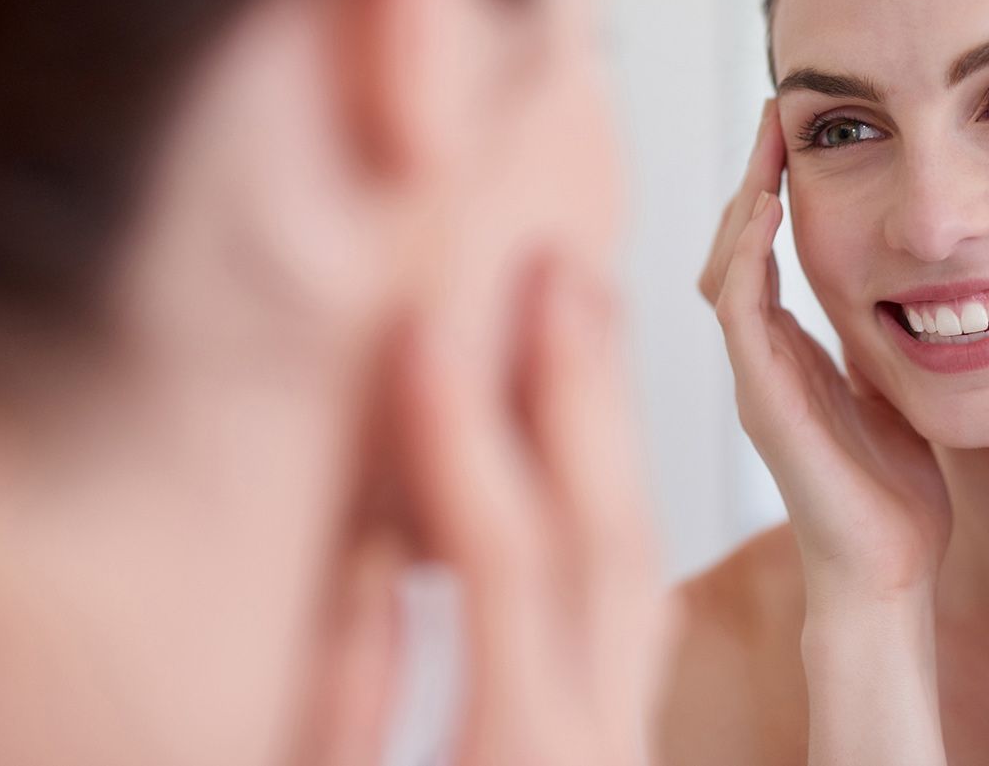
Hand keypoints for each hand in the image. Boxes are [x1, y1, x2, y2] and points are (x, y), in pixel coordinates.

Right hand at [391, 261, 663, 765]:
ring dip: (612, 428)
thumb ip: (352, 698)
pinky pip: (636, 599)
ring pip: (636, 559)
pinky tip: (592, 436)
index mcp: (522, 757)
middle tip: (562, 271)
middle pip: (605, 536)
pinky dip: (614, 498)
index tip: (426, 333)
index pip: (504, 558)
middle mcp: (593, 744)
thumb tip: (368, 551)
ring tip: (591, 318)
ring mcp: (619, 739)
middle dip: (582, 391)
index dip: (462, 438)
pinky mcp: (616, 739)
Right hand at [700, 101, 950, 602]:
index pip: (761, 254)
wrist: (886, 574)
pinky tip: (765, 209)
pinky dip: (746, 255)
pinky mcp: (763, 399)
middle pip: (730, 249)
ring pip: (724, 269)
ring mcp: (756, 378)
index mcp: (790, 355)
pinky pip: (739, 311)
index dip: (771, 191)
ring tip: (770, 143)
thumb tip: (914, 293)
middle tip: (778, 115)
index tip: (799, 133)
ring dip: (743, 202)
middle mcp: (762, 360)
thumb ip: (882, 344)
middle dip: (751, 178)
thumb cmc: (894, 496)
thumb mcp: (892, 392)